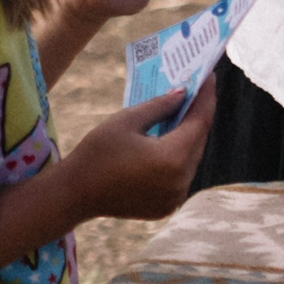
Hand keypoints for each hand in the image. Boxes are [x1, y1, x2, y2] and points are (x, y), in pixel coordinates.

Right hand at [60, 79, 218, 220]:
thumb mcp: (127, 120)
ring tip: (185, 112)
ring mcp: (174, 197)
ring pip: (191, 159)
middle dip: (198, 115)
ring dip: (189, 136)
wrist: (73, 194)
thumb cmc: (97, 153)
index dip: (206, 98)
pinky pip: (180, 176)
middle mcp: (179, 181)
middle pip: (198, 141)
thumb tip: (182, 93)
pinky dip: (178, 157)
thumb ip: (160, 106)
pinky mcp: (166, 206)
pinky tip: (171, 139)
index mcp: (172, 158)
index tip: (210, 76)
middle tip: (197, 91)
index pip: (199, 122)